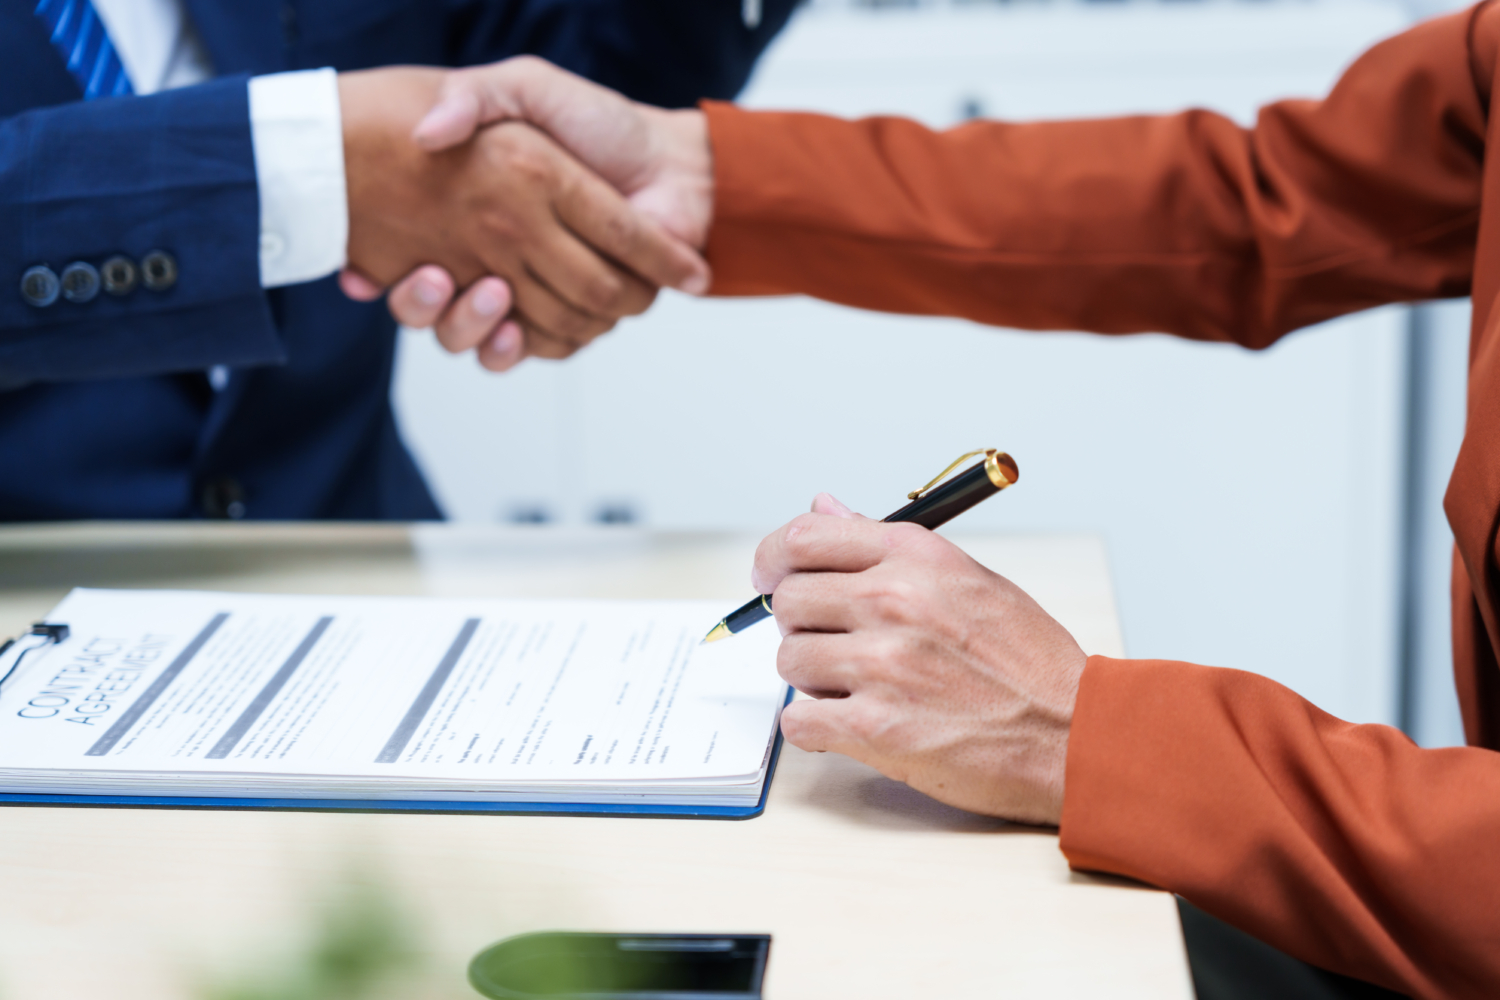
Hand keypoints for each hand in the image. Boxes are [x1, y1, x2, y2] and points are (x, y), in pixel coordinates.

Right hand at [337, 67, 708, 366]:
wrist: (671, 163)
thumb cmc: (599, 123)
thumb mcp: (525, 88)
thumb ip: (474, 96)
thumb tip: (427, 132)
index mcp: (474, 204)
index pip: (402, 250)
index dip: (376, 266)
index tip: (365, 273)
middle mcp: (494, 253)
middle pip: (435, 305)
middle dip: (426, 304)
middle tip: (435, 279)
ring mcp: (528, 290)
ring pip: (473, 335)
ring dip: (468, 326)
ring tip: (486, 295)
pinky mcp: (565, 320)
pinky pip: (526, 351)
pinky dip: (514, 349)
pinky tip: (510, 330)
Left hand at [754, 494, 1087, 825]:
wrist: (1075, 734)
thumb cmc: (1027, 662)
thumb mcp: (967, 578)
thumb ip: (886, 545)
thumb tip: (823, 506)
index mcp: (915, 557)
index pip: (803, 536)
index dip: (774, 560)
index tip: (772, 578)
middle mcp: (894, 601)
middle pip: (787, 601)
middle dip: (801, 626)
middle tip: (834, 646)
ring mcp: (883, 665)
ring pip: (790, 661)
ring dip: (813, 681)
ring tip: (860, 689)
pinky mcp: (876, 726)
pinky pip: (798, 720)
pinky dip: (815, 729)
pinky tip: (850, 726)